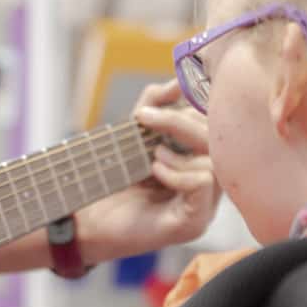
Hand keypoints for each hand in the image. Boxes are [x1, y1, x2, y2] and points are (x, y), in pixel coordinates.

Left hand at [79, 80, 220, 261]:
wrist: (89, 221)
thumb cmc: (113, 182)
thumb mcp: (133, 136)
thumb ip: (154, 107)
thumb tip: (177, 83)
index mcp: (199, 162)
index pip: (214, 128)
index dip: (190, 109)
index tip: (154, 104)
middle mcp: (209, 186)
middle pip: (218, 143)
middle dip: (181, 122)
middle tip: (146, 118)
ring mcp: (204, 206)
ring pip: (215, 163)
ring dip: (179, 151)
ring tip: (152, 155)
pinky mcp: (193, 223)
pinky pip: (204, 184)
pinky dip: (179, 172)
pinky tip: (156, 171)